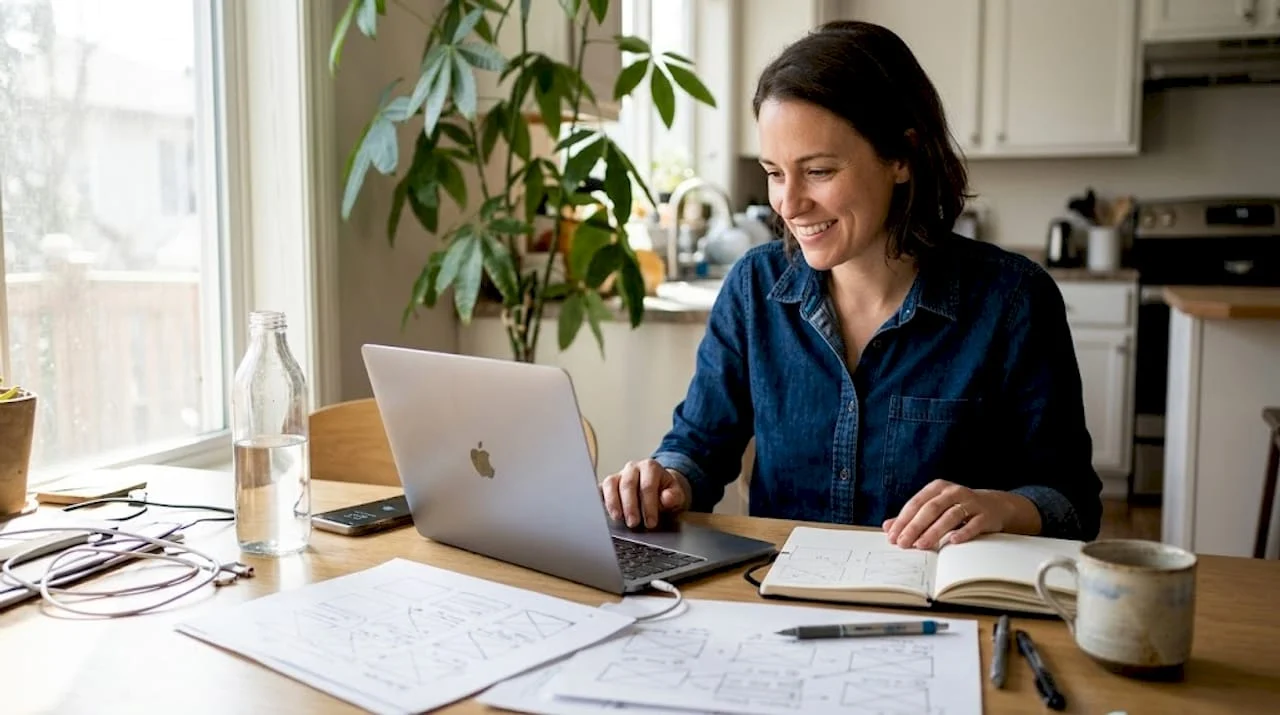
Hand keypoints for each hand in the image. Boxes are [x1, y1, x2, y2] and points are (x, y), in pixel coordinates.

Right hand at [600, 459, 689, 528]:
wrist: (659, 490)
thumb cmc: (666, 493)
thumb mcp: (677, 495)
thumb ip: (674, 496)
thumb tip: (666, 498)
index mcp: (650, 467)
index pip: (648, 485)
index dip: (649, 505)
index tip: (651, 522)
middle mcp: (632, 468)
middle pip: (628, 484)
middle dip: (630, 506)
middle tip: (633, 523)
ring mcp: (619, 475)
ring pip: (611, 484)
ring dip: (613, 503)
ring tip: (618, 518)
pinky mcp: (609, 485)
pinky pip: (600, 489)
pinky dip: (600, 499)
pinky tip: (602, 512)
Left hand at [882, 480, 1035, 549]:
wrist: (993, 506)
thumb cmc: (957, 508)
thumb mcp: (934, 509)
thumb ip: (911, 517)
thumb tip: (887, 527)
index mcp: (937, 488)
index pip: (915, 504)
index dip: (902, 520)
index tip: (892, 536)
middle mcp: (953, 492)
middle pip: (930, 509)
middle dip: (915, 527)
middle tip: (903, 543)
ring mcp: (971, 503)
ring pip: (950, 516)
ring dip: (934, 531)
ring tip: (922, 545)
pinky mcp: (985, 515)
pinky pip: (973, 524)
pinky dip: (963, 532)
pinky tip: (953, 542)